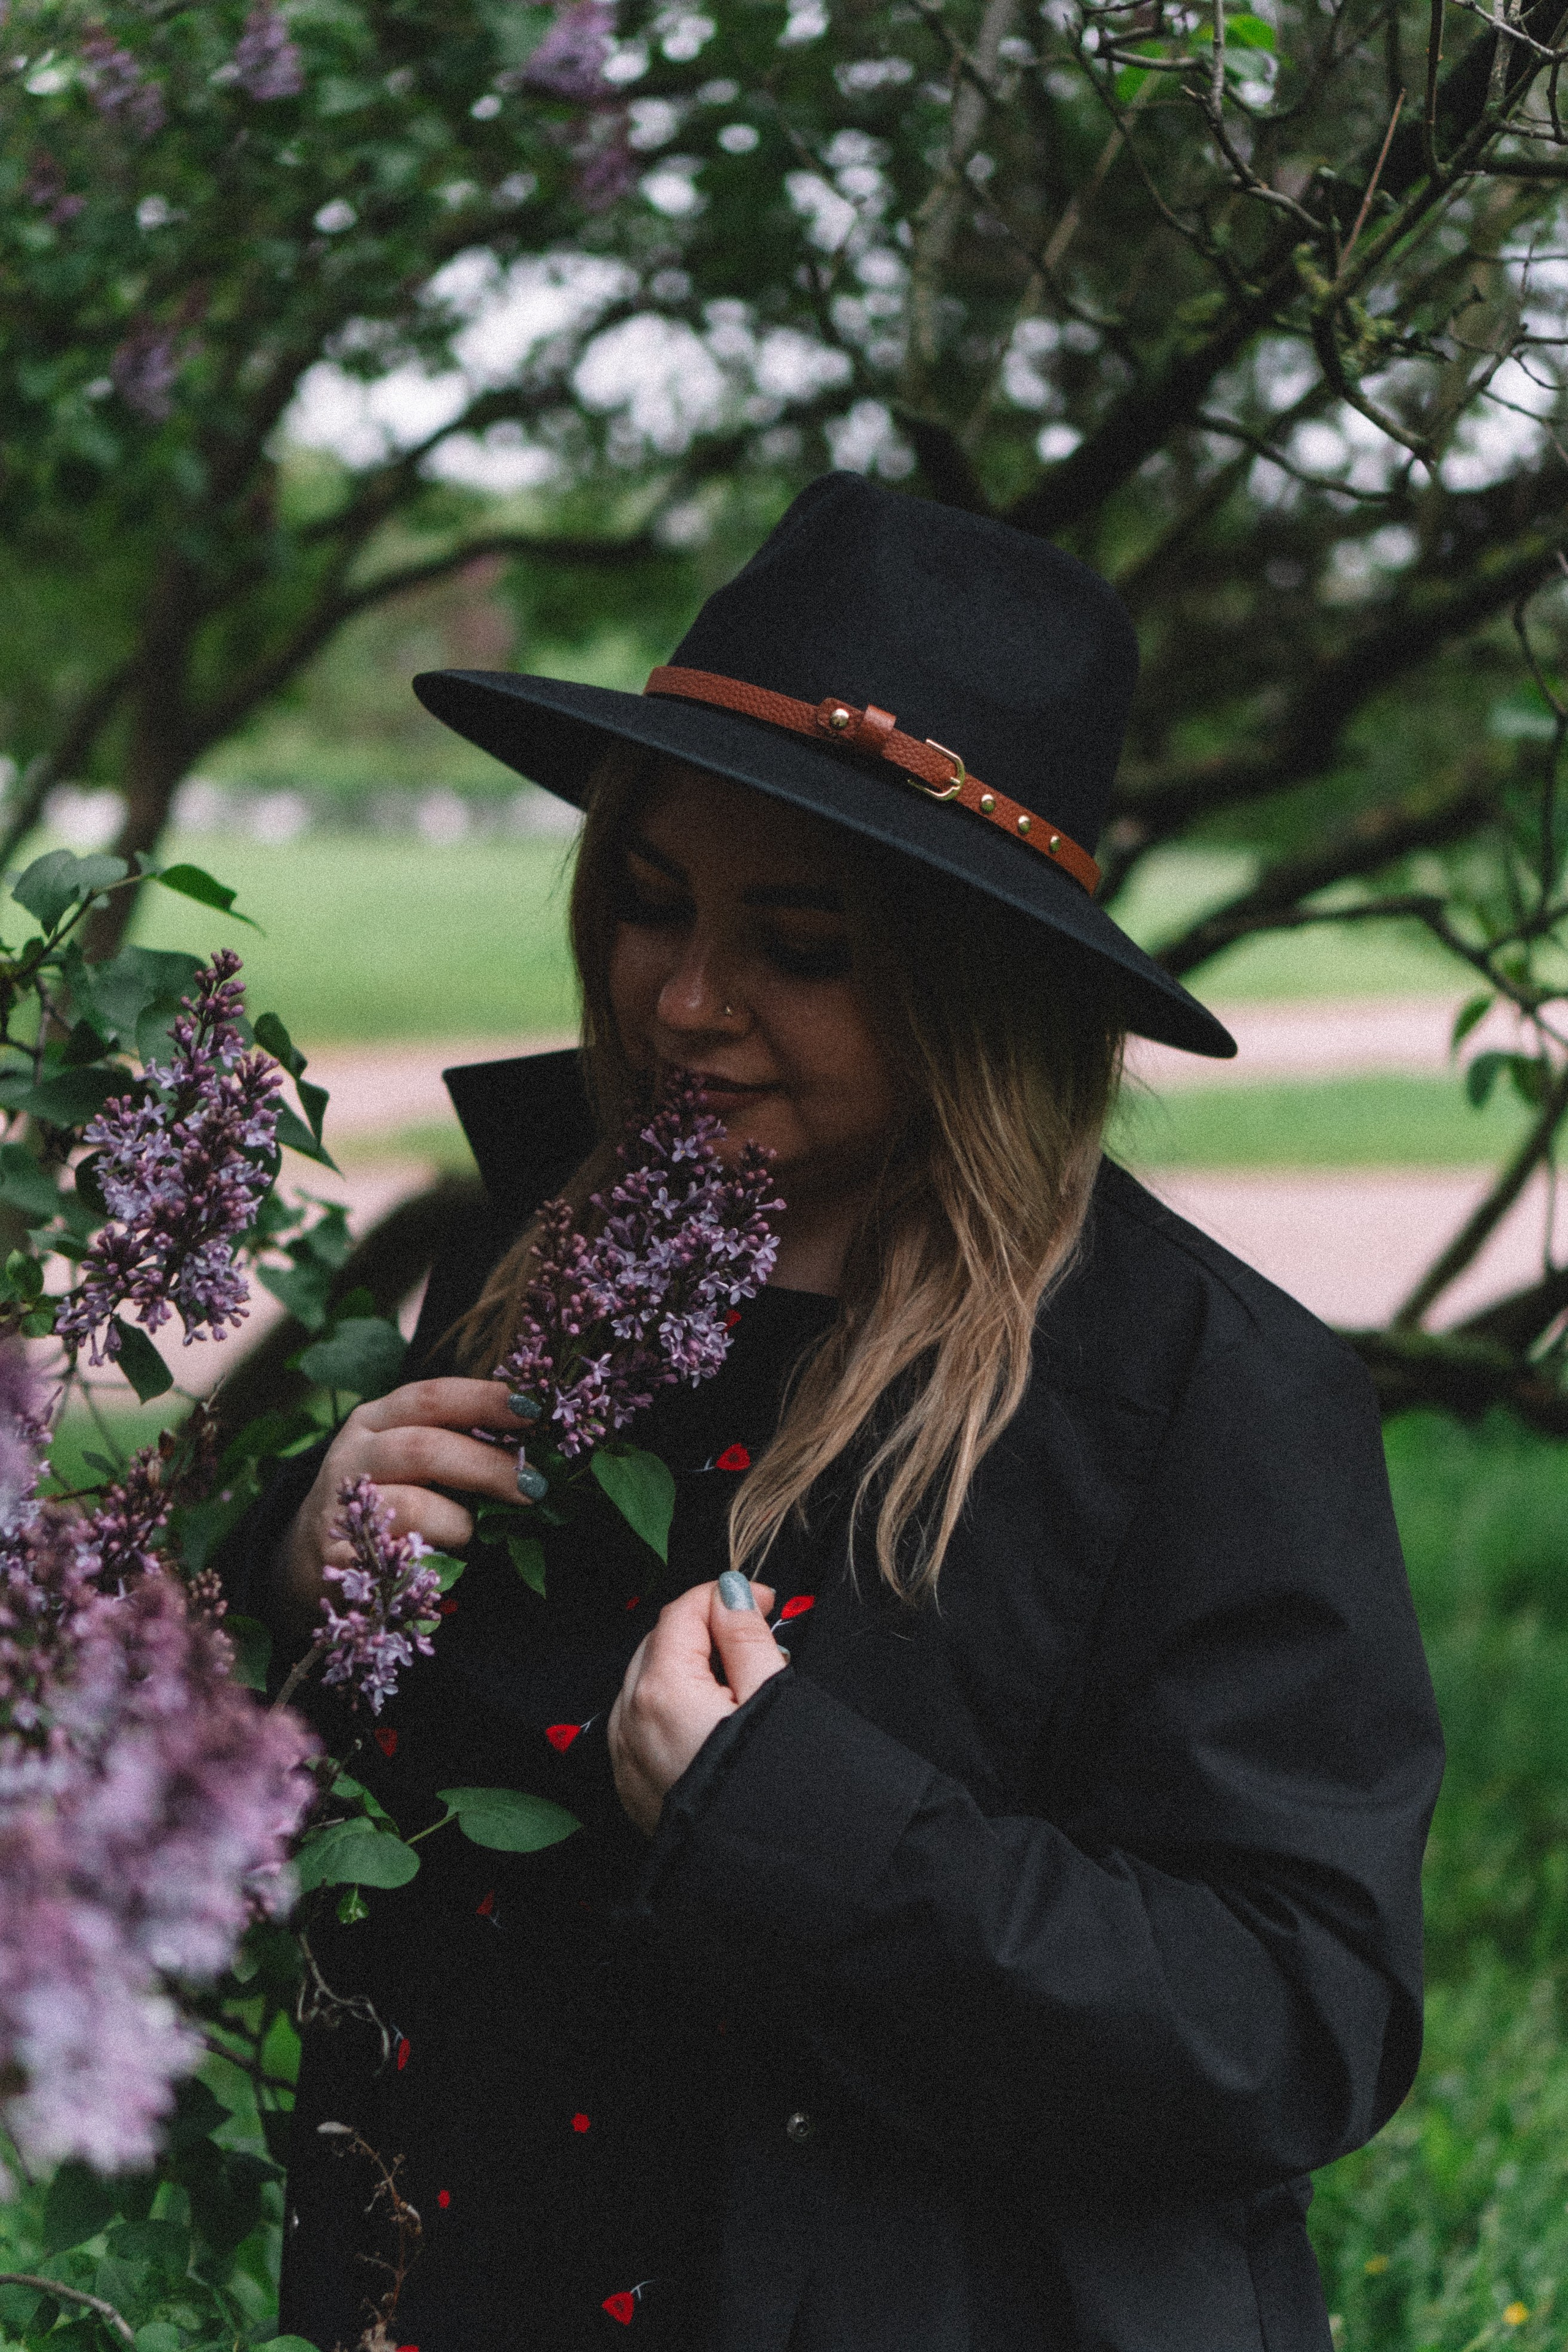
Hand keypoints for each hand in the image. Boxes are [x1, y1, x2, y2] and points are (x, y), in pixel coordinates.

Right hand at [277, 1378, 530, 1636]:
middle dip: (488, 1466)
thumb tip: (533, 1451)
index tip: (533, 1412)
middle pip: (424, 1448)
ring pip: (414, 1504)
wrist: (309, 1558)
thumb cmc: (385, 1499)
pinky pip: (402, 1557)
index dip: (485, 1400)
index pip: (432, 1396)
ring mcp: (343, 1507)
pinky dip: (437, 1560)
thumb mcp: (410, 1461)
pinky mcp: (340, 1556)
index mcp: (376, 1420)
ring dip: (464, 1521)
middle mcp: (353, 1454)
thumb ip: (456, 1445)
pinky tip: (452, 1564)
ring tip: (486, 1532)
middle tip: (535, 1485)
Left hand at [608, 1574, 787, 1837]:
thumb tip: (729, 1594)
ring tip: (739, 1684)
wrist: (769, 1876)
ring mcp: (626, 1757)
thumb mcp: (772, 1697)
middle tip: (756, 1637)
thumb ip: (744, 1637)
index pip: (682, 1612)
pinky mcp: (632, 1787)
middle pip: (659, 1643)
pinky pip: (640, 1725)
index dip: (725, 1596)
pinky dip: (669, 1708)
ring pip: (646, 1682)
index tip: (764, 1602)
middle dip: (704, 1630)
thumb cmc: (778, 1789)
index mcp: (663, 1690)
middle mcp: (631, 1720)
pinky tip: (711, 1721)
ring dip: (685, 1668)